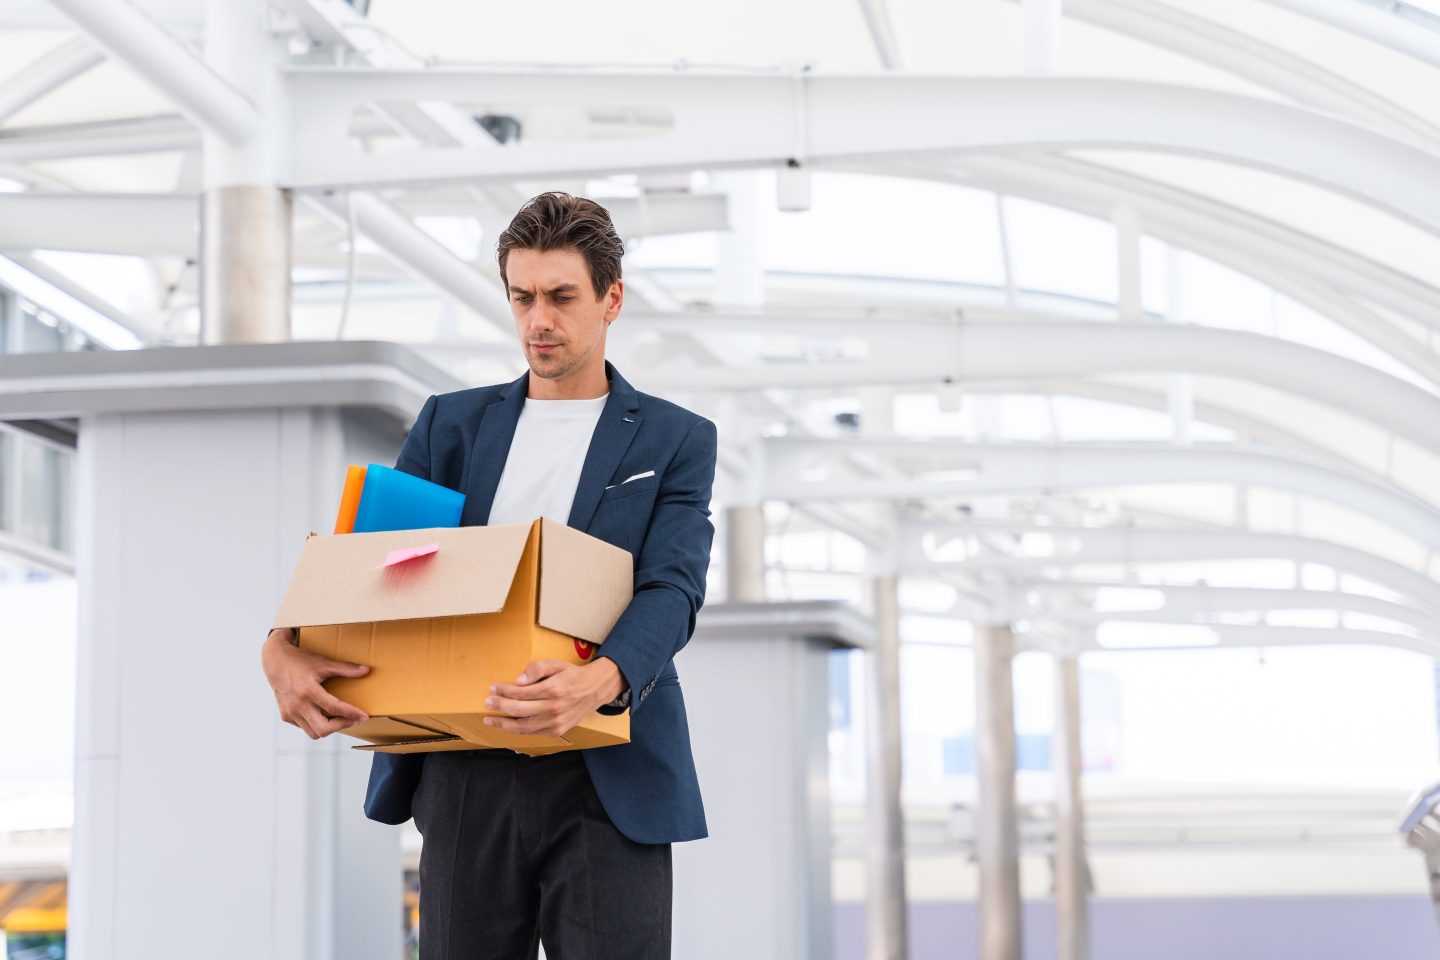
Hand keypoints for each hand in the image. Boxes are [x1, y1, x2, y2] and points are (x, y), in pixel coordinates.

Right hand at [261, 627, 370, 739]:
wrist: (275, 661)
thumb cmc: (301, 661)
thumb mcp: (324, 662)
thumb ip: (345, 668)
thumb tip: (366, 670)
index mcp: (308, 690)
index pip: (334, 708)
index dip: (351, 713)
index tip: (365, 716)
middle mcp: (297, 704)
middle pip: (323, 728)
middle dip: (342, 725)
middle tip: (355, 719)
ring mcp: (290, 712)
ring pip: (314, 732)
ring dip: (330, 728)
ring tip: (343, 719)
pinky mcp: (286, 716)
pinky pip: (305, 727)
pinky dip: (317, 725)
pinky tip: (326, 716)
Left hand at [483, 658, 623, 737]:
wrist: (594, 689)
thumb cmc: (572, 675)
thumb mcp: (556, 664)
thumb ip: (537, 668)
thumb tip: (518, 680)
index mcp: (553, 689)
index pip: (521, 693)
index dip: (504, 691)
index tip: (493, 688)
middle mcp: (554, 708)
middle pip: (519, 710)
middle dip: (500, 707)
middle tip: (487, 703)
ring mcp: (556, 722)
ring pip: (524, 727)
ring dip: (504, 724)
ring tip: (490, 720)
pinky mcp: (557, 730)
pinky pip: (533, 732)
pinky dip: (518, 730)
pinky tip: (508, 725)